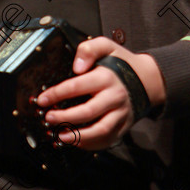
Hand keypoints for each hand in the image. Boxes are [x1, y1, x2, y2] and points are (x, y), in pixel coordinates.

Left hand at [36, 36, 164, 150]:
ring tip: (61, 136)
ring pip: (100, 130)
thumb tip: (76, 67)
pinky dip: (92, 144)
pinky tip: (76, 141)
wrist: (148, 79)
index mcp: (106, 77)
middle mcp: (114, 96)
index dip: (57, 94)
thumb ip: (89, 49)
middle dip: (65, 117)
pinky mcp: (124, 125)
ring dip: (78, 136)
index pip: (77, 86)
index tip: (42, 100)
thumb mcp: (106, 46)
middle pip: (88, 111)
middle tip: (48, 118)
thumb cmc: (121, 63)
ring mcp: (121, 113)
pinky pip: (108, 139)